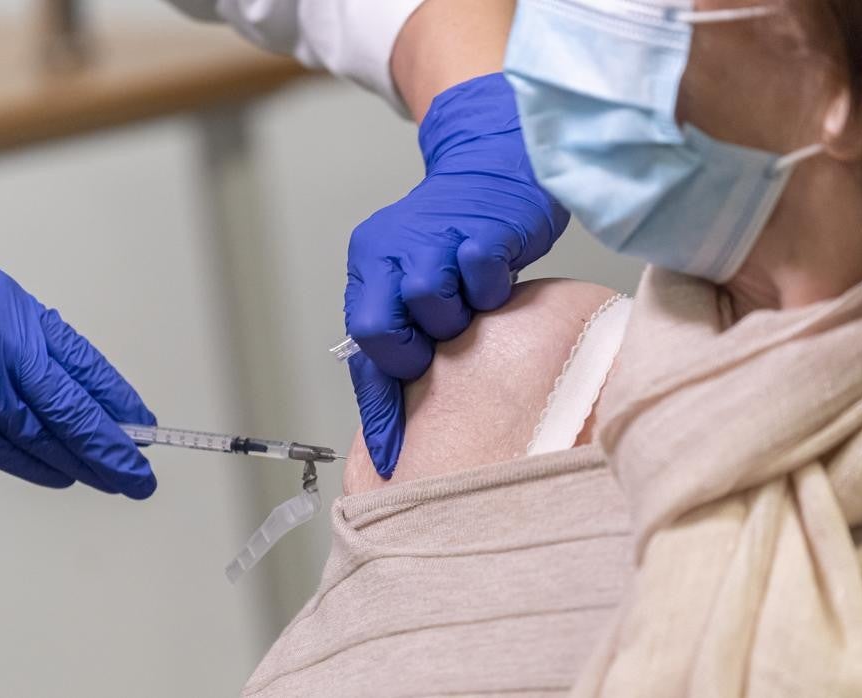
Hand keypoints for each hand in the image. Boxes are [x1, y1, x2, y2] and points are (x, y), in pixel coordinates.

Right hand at [0, 264, 157, 497]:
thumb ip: (9, 355)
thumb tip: (61, 400)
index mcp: (5, 303)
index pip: (76, 357)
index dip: (112, 394)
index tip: (141, 422)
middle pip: (66, 397)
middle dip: (108, 439)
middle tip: (140, 471)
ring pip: (40, 426)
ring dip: (79, 459)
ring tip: (114, 481)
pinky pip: (1, 442)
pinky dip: (34, 464)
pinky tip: (62, 476)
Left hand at [344, 74, 568, 476]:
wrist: (499, 165)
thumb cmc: (461, 240)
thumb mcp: (417, 286)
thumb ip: (402, 342)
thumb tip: (390, 433)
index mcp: (369, 267)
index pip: (362, 347)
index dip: (379, 407)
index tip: (392, 455)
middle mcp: (390, 250)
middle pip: (377, 328)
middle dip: (412, 354)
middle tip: (443, 347)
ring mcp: (433, 237)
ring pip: (427, 303)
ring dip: (457, 319)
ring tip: (475, 307)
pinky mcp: (480, 228)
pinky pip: (477, 274)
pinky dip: (491, 288)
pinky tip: (497, 280)